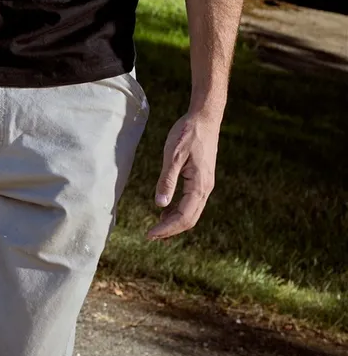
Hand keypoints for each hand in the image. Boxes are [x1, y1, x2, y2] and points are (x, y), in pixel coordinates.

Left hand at [147, 108, 221, 239]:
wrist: (204, 119)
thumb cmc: (187, 134)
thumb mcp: (172, 155)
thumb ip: (166, 180)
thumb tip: (159, 204)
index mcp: (200, 185)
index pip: (184, 216)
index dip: (167, 228)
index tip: (150, 234)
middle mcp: (205, 189)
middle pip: (189, 218)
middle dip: (170, 229)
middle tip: (150, 236)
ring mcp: (205, 185)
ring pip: (191, 212)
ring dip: (174, 221)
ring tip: (156, 227)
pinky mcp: (201, 180)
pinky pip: (191, 202)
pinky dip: (178, 210)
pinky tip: (164, 210)